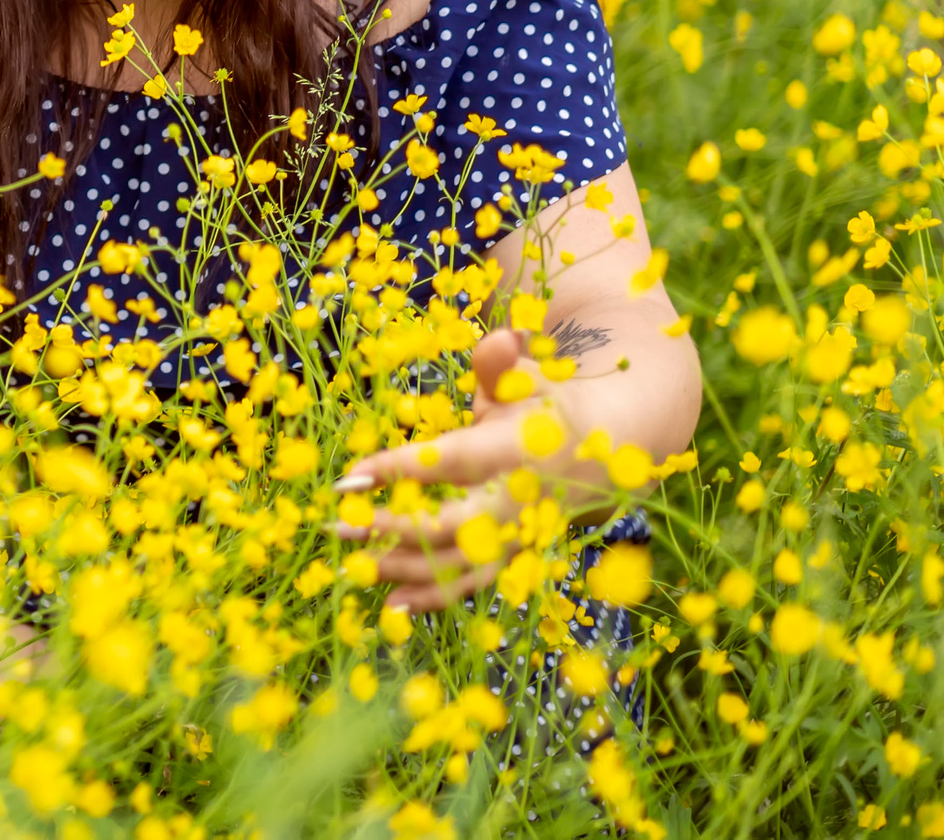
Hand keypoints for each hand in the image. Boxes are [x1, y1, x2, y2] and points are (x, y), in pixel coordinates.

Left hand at [332, 328, 610, 611]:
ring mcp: (516, 539)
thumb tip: (498, 336)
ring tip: (350, 567)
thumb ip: (501, 364)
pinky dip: (431, 598)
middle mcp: (516, 503)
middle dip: (393, 529)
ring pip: (458, 566)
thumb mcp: (528, 378)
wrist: (605, 455)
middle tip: (338, 527)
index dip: (400, 471)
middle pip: (450, 527)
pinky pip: (470, 584)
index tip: (349, 478)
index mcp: (515, 452)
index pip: (450, 464)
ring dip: (402, 570)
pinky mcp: (514, 559)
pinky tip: (388, 606)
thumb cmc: (545, 406)